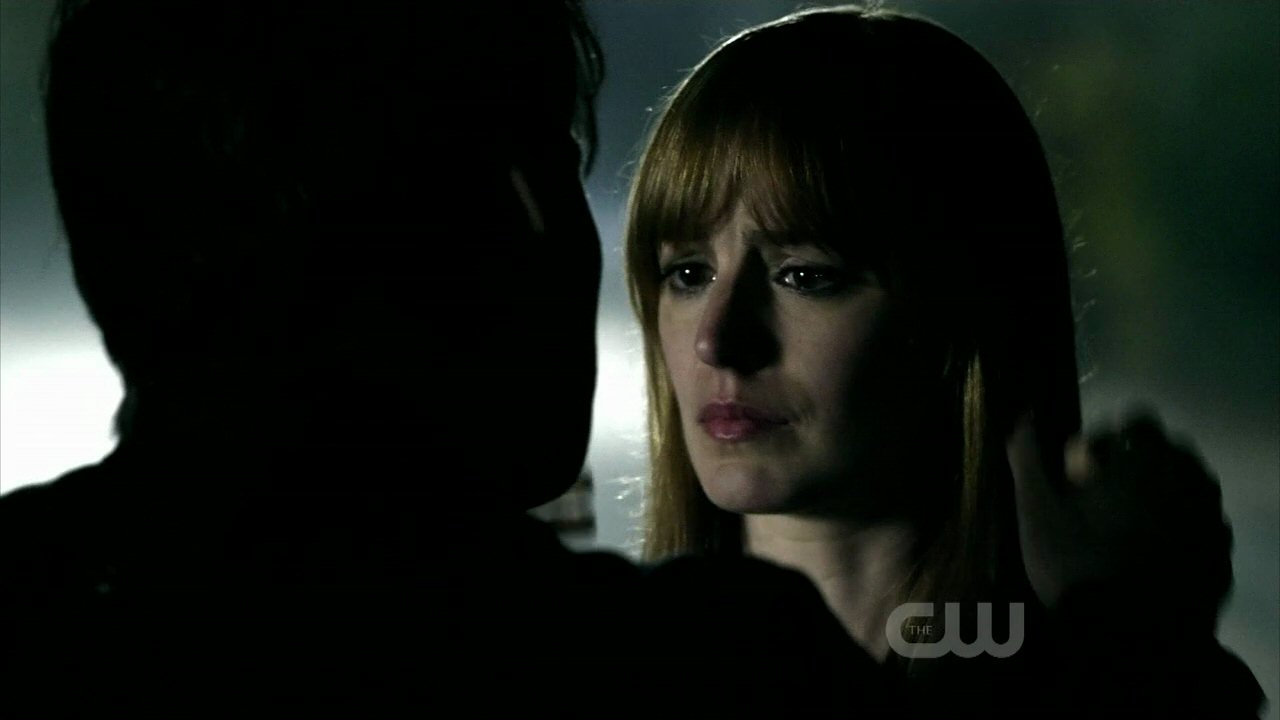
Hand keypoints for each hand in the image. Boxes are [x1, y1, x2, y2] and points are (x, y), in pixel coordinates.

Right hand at [1005, 409, 1232, 622]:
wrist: (1130, 639)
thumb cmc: (1077, 566)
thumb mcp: (1036, 511)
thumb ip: (1028, 459)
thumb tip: (1022, 416)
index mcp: (1145, 460)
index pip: (1133, 423)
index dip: (1103, 444)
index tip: (1081, 475)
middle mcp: (1187, 479)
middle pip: (1164, 452)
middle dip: (1133, 467)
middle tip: (1098, 502)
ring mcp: (1208, 517)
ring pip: (1182, 486)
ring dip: (1155, 495)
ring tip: (1121, 528)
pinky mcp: (1218, 552)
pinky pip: (1197, 523)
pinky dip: (1175, 527)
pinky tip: (1146, 554)